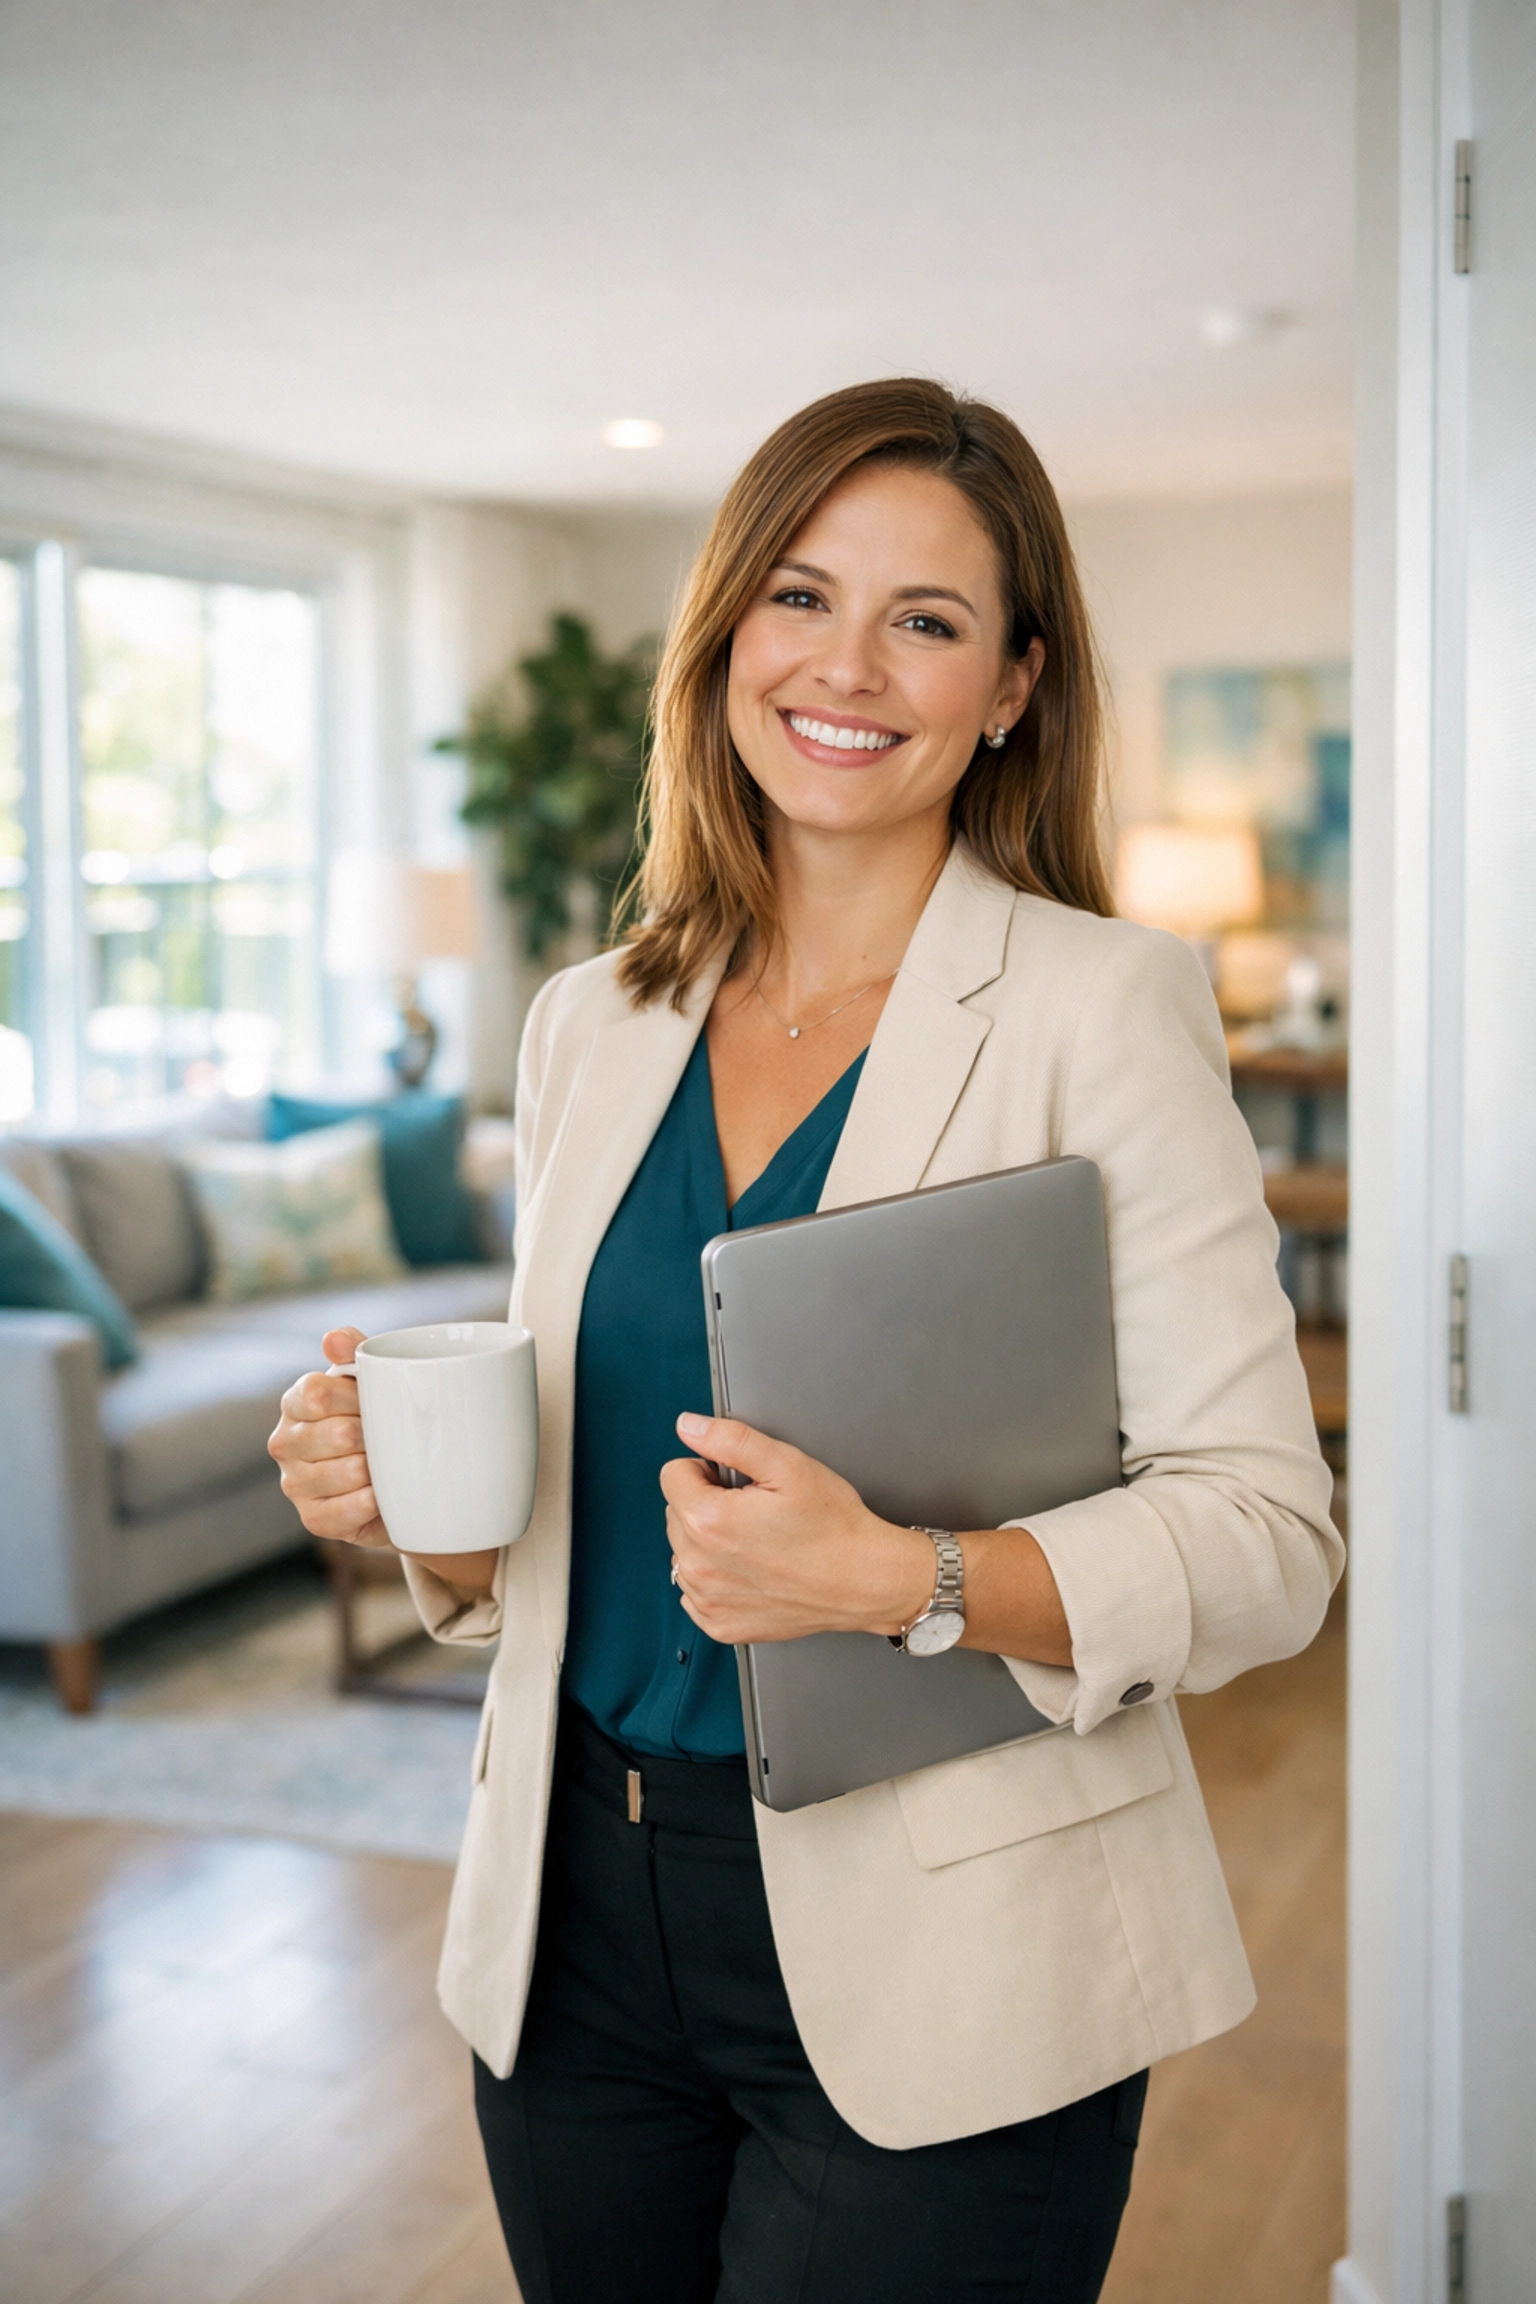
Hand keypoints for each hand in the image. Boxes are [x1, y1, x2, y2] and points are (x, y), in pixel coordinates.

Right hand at [268, 1328, 392, 1547]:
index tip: (378, 1401)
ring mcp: (295, 1484)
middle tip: (391, 1437)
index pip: (316, 1393)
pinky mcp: (312, 1518)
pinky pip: (344, 1512)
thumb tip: (333, 1339)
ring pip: (344, 1473)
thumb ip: (354, 1351)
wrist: (395, 1476)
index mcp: (295, 1402)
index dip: (355, 1398)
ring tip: (388, 1465)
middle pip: (336, 1433)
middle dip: (372, 1435)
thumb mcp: (370, 1380)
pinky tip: (381, 1495)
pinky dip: (370, 1503)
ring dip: (376, 1470)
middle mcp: (285, 1442)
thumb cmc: (377, 1419)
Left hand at [659, 1413, 932, 1645]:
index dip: (708, 1469)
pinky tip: (753, 1572)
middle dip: (708, 1505)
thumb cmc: (832, 1527)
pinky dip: (718, 1578)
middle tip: (756, 1512)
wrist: (864, 1580)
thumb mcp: (787, 1464)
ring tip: (757, 1543)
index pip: (673, 1474)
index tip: (739, 1483)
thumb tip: (688, 1426)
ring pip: (685, 1551)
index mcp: (707, 1520)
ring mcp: (707, 1599)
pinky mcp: (719, 1625)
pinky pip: (696, 1591)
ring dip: (709, 1542)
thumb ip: (729, 1439)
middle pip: (677, 1513)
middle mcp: (698, 1565)